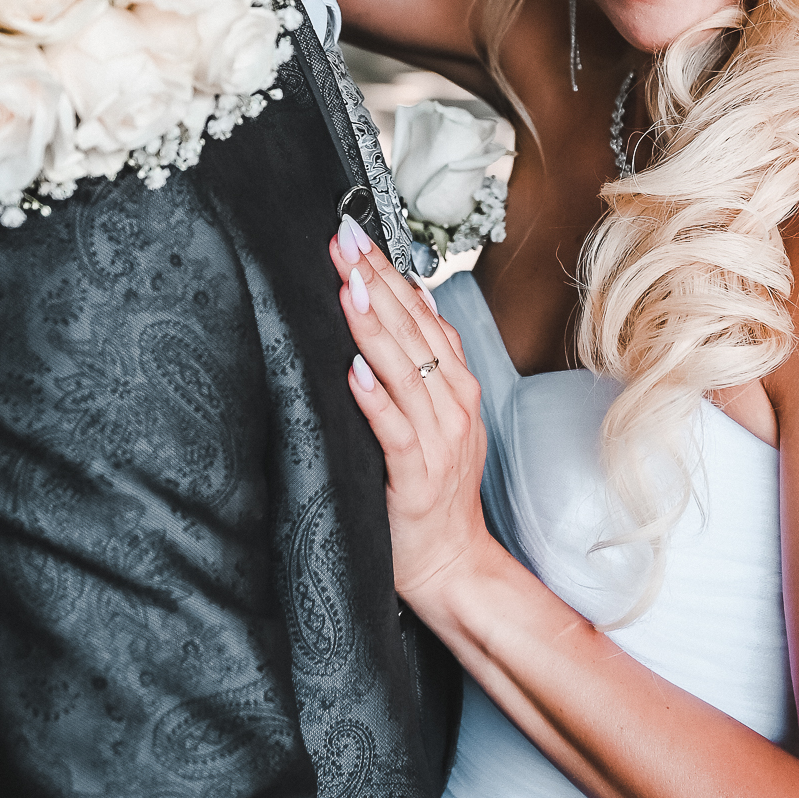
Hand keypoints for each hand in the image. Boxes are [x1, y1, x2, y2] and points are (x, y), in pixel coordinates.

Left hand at [330, 218, 491, 607]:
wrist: (451, 560)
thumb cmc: (432, 488)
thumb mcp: (436, 416)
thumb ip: (419, 364)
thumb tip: (398, 303)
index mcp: (455, 385)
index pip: (420, 313)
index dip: (387, 273)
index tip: (356, 237)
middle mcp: (452, 402)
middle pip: (412, 329)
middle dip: (375, 281)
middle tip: (343, 242)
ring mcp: (439, 437)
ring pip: (404, 369)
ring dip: (373, 326)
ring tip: (347, 288)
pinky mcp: (417, 474)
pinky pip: (395, 430)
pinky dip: (376, 400)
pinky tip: (354, 372)